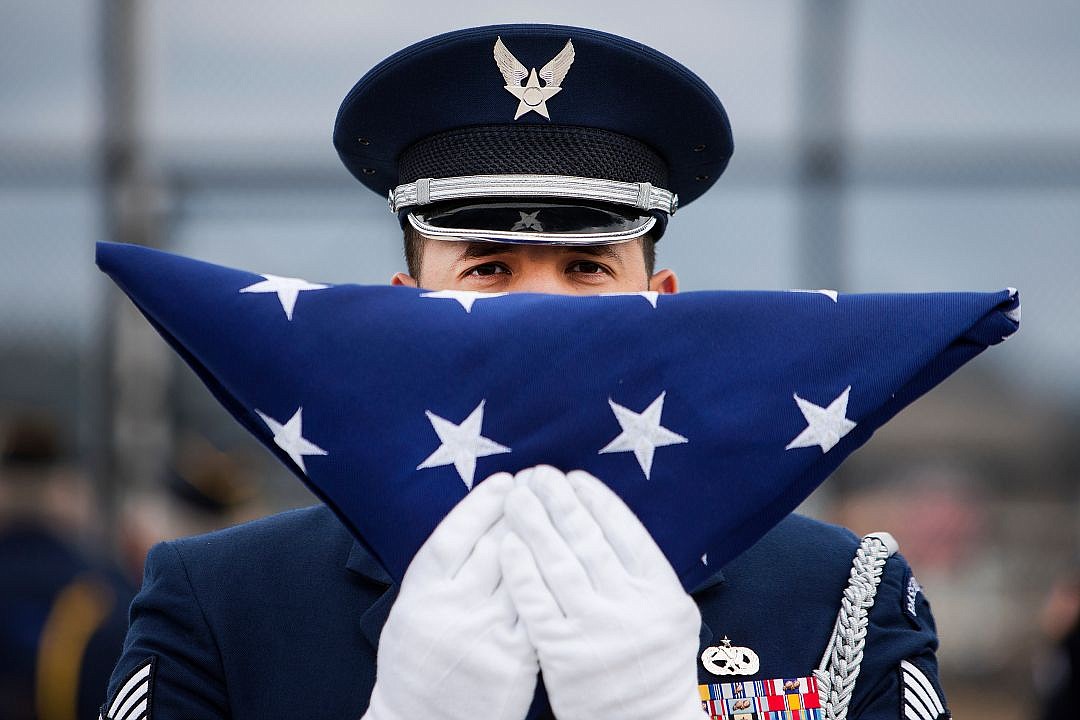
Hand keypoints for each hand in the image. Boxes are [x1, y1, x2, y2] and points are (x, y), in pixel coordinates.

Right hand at [363, 472, 536, 719]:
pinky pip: (539, 610)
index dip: (481, 503)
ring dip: (543, 538)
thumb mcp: (410, 613)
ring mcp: (485, 633)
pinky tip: (567, 562)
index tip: (505, 482)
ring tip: (559, 512)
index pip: (455, 534)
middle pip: (494, 545)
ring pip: (522, 572)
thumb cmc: (414, 668)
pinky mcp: (515, 659)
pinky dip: (552, 582)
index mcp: (421, 594)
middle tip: (541, 484)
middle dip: (521, 510)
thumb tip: (473, 527)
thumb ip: (438, 574)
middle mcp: (452, 608)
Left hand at [501, 466, 705, 719]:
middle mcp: (631, 607)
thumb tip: (610, 517)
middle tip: (539, 474)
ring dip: (535, 525)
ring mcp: (596, 630)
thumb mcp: (672, 615)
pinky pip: (536, 602)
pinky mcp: (562, 654)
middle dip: (560, 502)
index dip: (597, 500)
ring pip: (559, 565)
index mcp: (662, 592)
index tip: (575, 477)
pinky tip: (507, 543)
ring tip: (517, 496)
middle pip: (589, 541)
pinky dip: (521, 569)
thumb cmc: (656, 665)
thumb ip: (646, 572)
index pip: (626, 533)